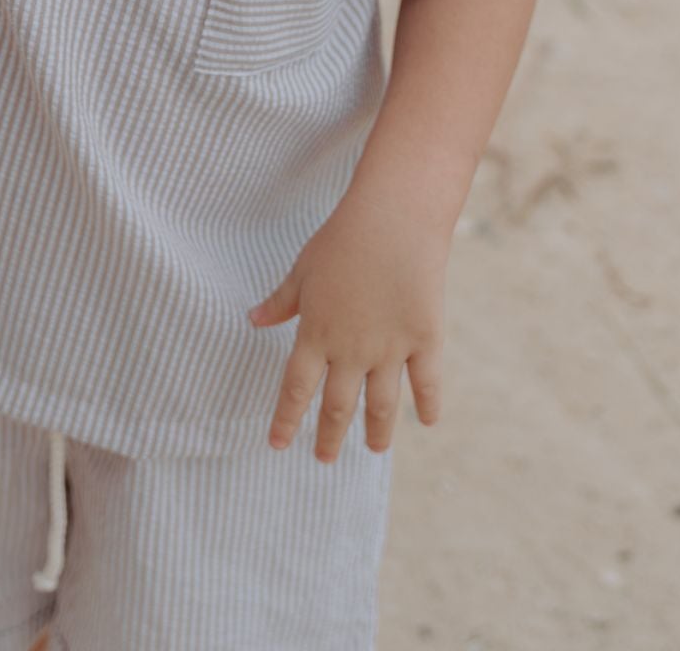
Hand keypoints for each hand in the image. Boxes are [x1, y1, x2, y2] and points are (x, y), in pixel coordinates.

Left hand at [250, 192, 447, 461]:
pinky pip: (427, 382)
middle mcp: (351, 350)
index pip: (295, 389)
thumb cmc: (341, 240)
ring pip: (381, 406)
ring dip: (375, 433)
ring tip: (373, 450)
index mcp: (316, 333)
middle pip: (337, 407)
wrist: (392, 220)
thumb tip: (252, 320)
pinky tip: (426, 420)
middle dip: (328, 437)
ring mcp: (390, 349)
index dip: (286, 420)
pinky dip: (427, 404)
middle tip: (323, 459)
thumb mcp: (302, 270)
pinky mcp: (424, 339)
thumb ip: (280, 302)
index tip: (277, 445)